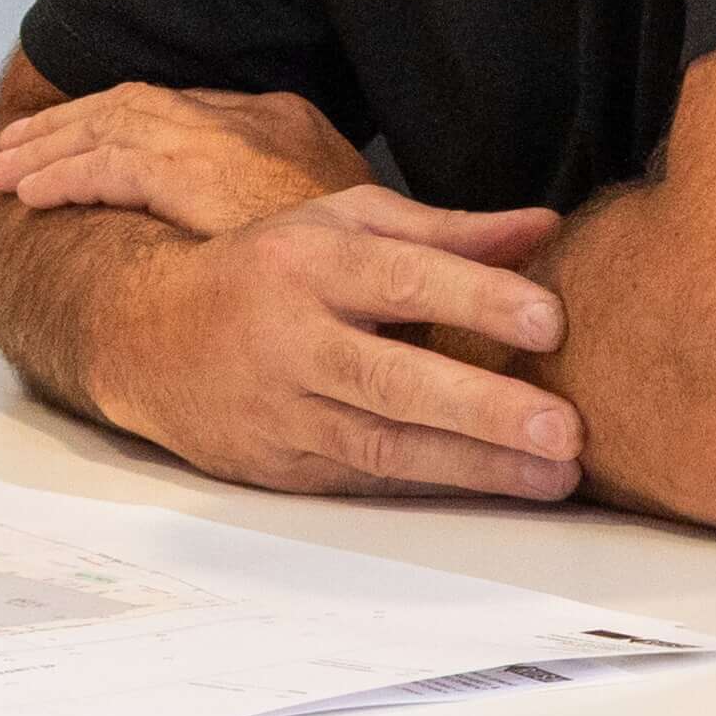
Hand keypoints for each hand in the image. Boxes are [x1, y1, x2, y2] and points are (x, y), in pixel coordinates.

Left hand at [0, 83, 370, 242]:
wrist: (400, 283)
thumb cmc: (374, 273)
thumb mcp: (336, 234)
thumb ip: (283, 220)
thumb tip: (241, 235)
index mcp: (286, 120)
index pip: (181, 106)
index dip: (119, 122)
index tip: (80, 141)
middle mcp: (252, 117)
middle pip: (137, 105)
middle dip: (71, 124)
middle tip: (21, 144)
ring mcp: (225, 140)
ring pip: (110, 127)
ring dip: (51, 147)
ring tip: (6, 169)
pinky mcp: (199, 175)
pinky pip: (109, 165)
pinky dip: (64, 176)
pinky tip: (32, 194)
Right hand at [90, 189, 586, 503]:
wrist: (150, 337)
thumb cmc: (269, 271)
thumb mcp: (345, 226)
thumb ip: (447, 232)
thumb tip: (544, 228)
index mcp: (312, 263)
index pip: (403, 279)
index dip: (478, 300)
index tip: (551, 321)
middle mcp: (294, 337)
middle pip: (393, 380)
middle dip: (483, 408)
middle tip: (565, 429)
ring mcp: (285, 410)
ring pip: (384, 446)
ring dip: (475, 466)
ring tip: (553, 475)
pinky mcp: (283, 467)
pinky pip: (367, 480)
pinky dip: (433, 486)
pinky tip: (497, 489)